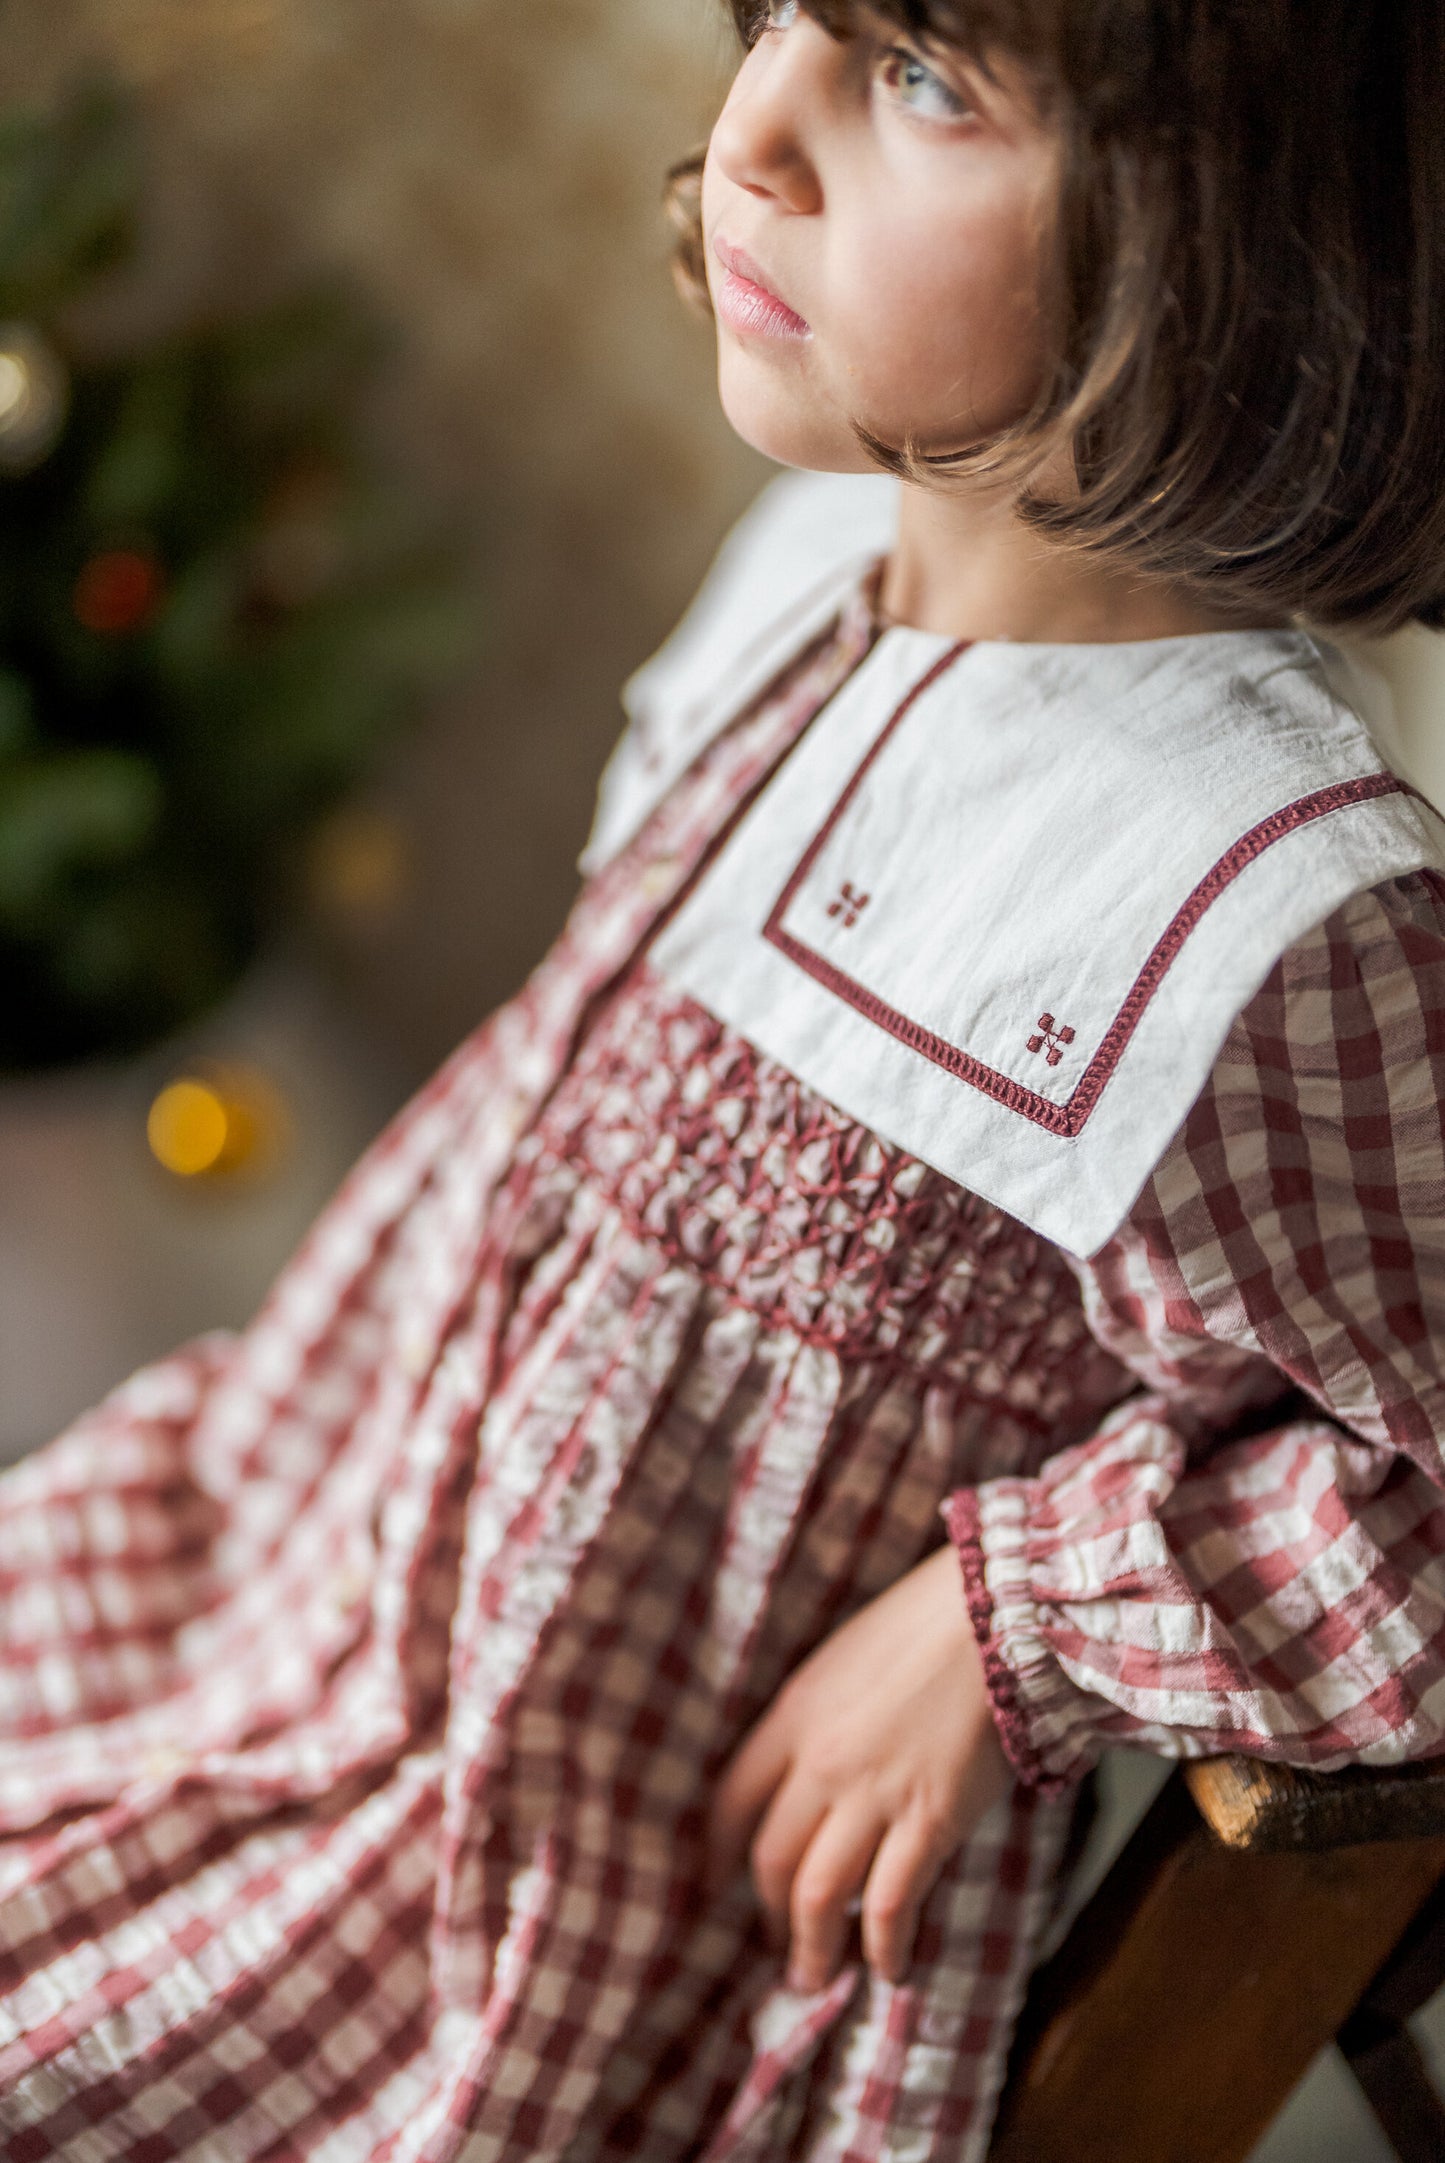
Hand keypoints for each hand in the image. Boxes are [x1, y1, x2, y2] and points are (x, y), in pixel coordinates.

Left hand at [706, 1543, 1011, 1993]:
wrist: (992, 1616)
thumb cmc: (922, 1625)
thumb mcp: (841, 1659)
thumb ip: (814, 1718)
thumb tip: (806, 1772)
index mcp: (793, 1715)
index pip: (730, 1800)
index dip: (716, 1853)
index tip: (715, 1883)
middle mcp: (822, 1762)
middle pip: (772, 1860)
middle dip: (769, 1915)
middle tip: (778, 1945)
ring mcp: (874, 1795)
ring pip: (820, 1896)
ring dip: (813, 1948)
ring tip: (815, 1977)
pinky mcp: (930, 1820)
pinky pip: (891, 1905)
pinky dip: (884, 1947)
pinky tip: (889, 1969)